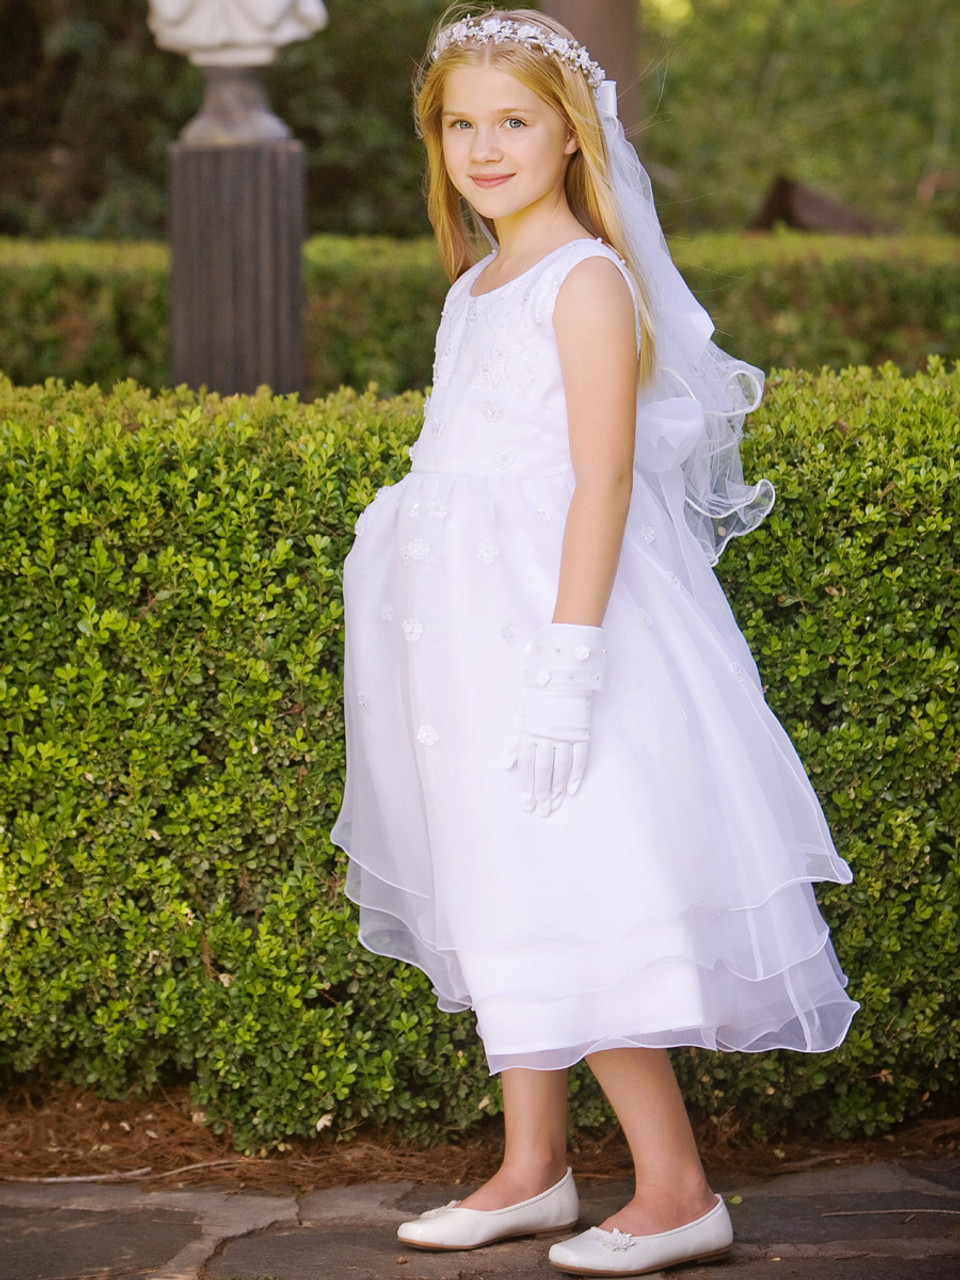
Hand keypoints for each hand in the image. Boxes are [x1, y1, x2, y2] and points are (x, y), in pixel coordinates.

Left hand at [503, 623, 606, 817]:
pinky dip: (576, 774)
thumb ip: (513, 740)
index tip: (526, 804)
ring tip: (554, 805)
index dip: (525, 787)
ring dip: (557, 788)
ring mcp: (566, 735)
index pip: (526, 766)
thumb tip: (506, 765)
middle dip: (541, 793)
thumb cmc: (538, 694)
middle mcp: (546, 736)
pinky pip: (580, 758)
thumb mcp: (520, 714)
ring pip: (561, 768)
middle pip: (543, 771)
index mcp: (529, 731)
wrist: (564, 674)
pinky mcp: (581, 732)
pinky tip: (572, 789)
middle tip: (541, 812)